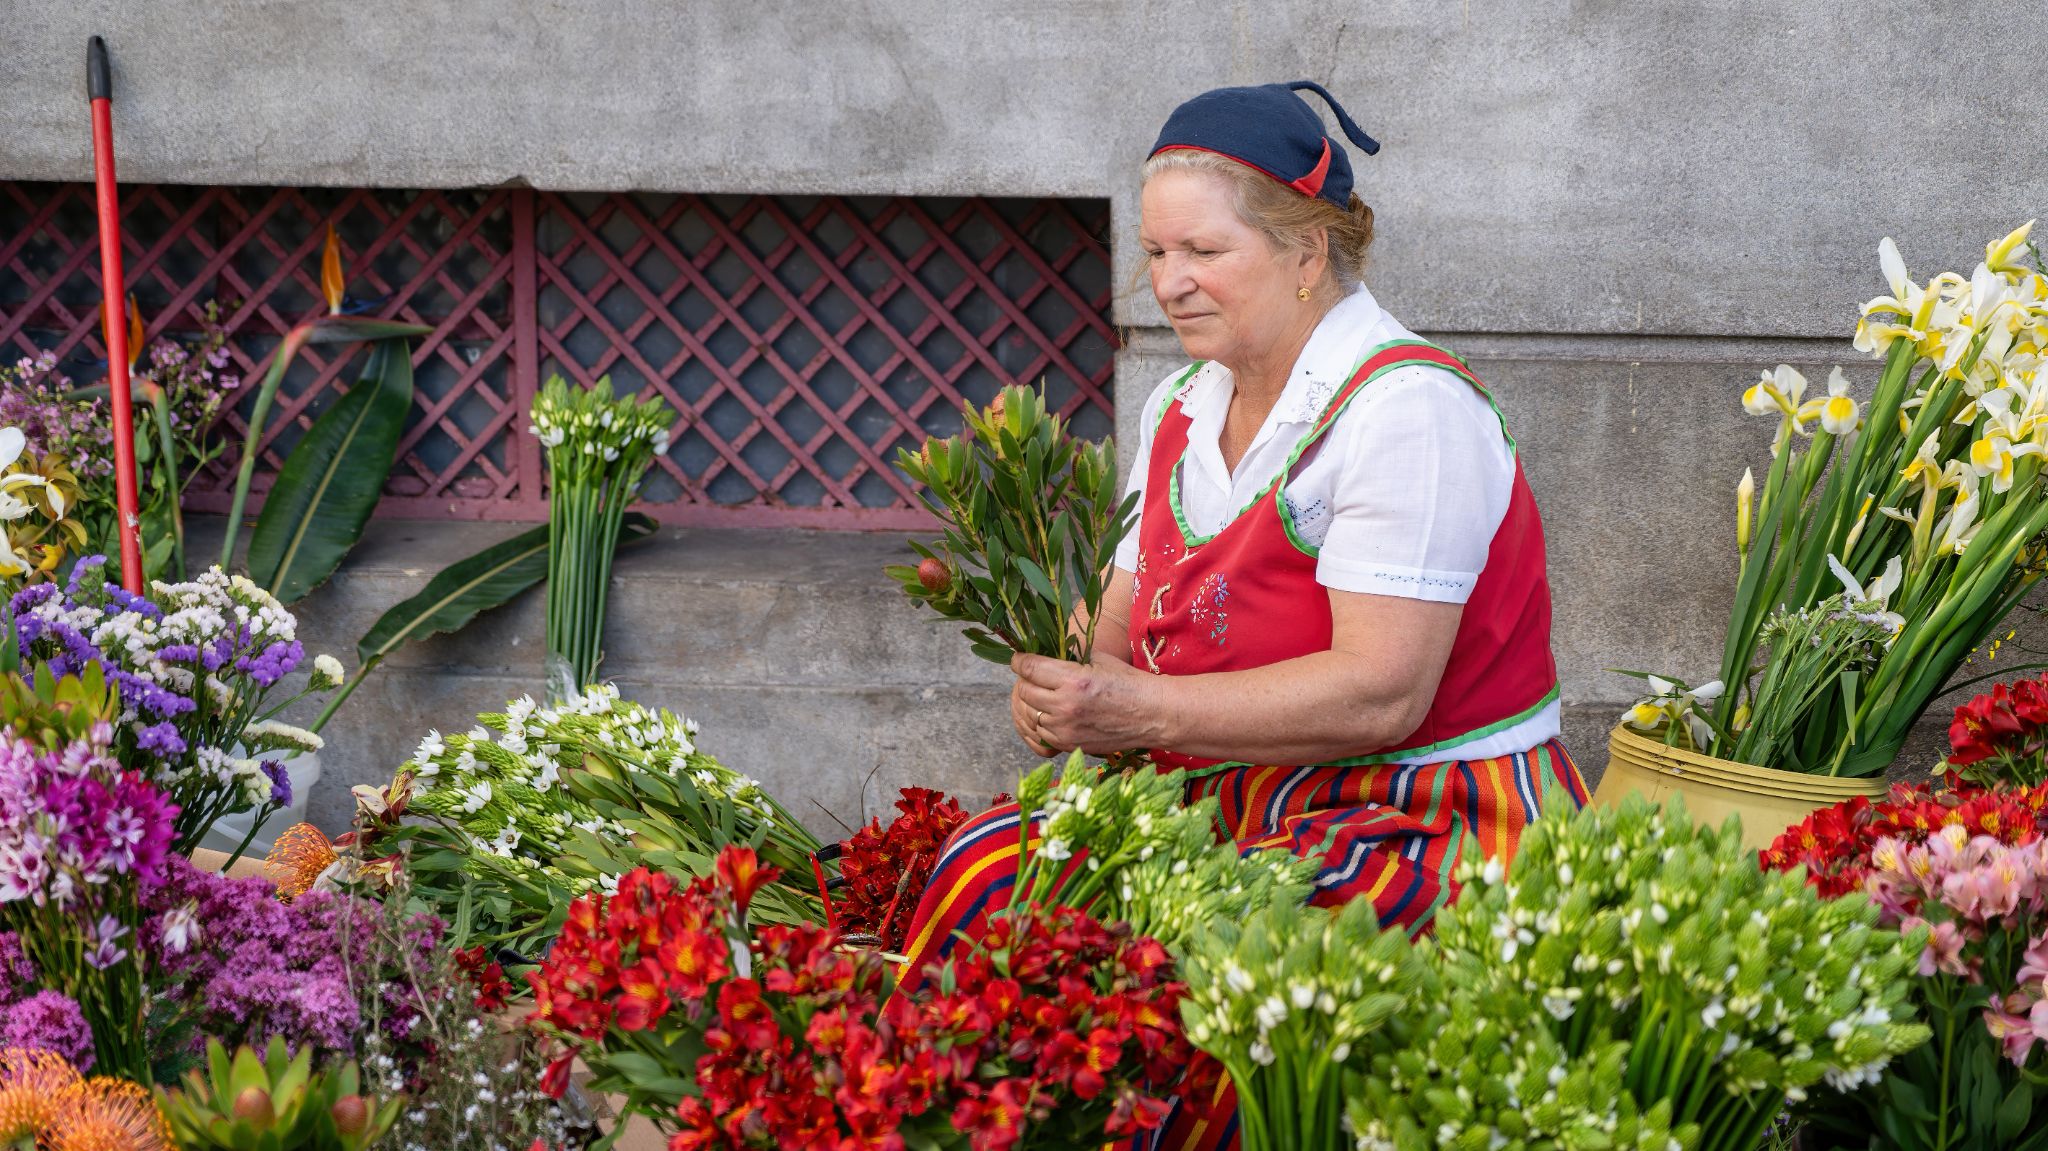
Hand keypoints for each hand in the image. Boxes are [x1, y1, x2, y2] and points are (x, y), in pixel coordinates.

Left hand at [1010, 652, 1160, 755]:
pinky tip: (1051, 714)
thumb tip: (1042, 652)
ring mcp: (1067, 730)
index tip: (1019, 659)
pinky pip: (1041, 734)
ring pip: (1030, 715)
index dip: (1020, 661)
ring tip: (1042, 695)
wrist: (1153, 715)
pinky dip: (1042, 723)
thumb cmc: (1128, 683)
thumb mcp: (1098, 659)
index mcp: (1073, 680)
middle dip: (1026, 681)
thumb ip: (1068, 656)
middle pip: (1025, 692)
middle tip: (1032, 675)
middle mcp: (1066, 707)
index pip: (1030, 668)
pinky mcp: (1071, 745)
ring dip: (1032, 704)